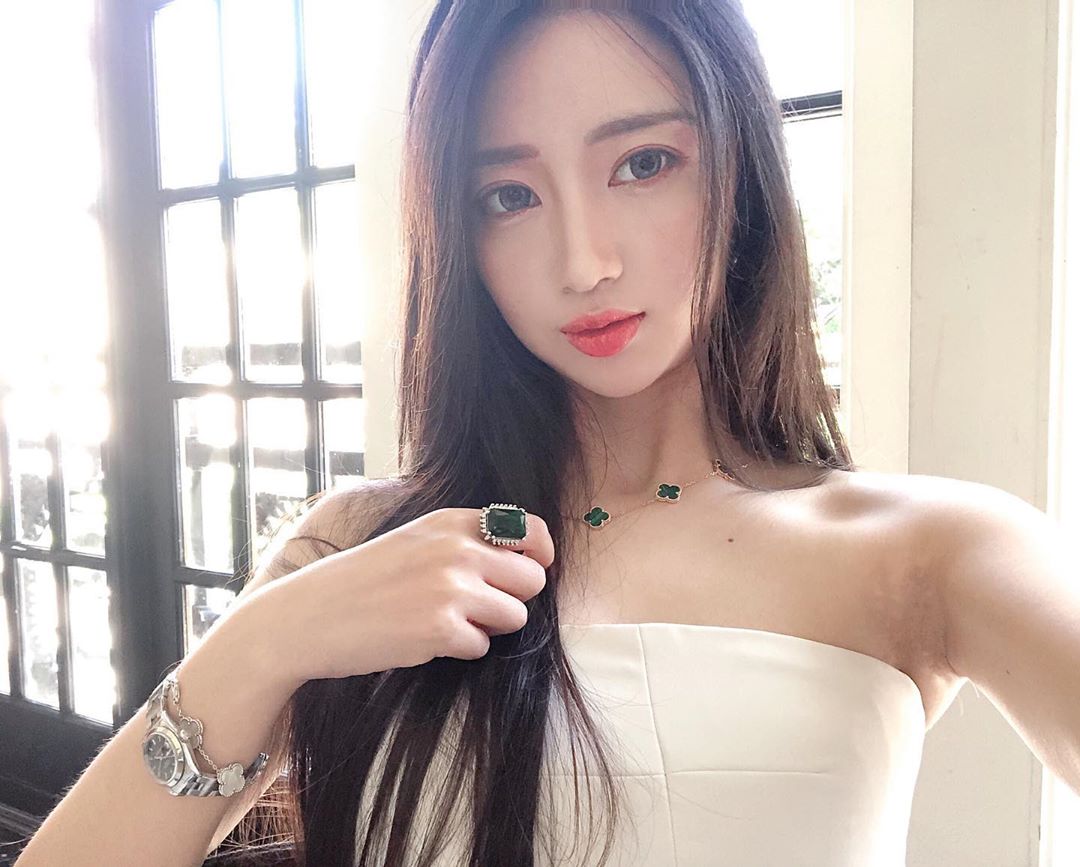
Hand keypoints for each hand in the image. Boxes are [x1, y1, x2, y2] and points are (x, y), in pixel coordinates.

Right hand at [241, 507, 553, 689]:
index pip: (530, 531)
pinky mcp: (441, 628)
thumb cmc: (361, 582)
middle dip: (511, 599)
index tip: (529, 571)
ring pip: (515, 616)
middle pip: (532, 580)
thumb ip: (463, 543)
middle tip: (476, 608)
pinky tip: (423, 639)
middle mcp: (456, 548)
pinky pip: (482, 646)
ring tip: (445, 622)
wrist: (307, 617)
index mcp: (451, 521)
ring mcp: (451, 588)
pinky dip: (459, 649)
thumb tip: (525, 561)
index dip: (538, 557)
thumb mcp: (414, 541)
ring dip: (487, 627)